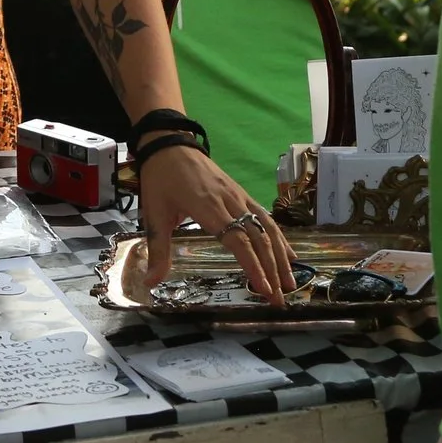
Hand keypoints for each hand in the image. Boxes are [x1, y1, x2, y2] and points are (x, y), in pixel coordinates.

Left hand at [136, 144, 295, 304]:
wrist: (170, 143)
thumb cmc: (160, 179)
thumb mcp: (154, 214)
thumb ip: (158, 250)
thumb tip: (151, 282)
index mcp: (208, 208)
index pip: (238, 241)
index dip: (253, 266)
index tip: (264, 289)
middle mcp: (230, 202)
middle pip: (259, 238)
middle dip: (272, 270)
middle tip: (280, 299)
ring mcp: (239, 196)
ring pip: (268, 227)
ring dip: (281, 256)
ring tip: (290, 282)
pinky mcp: (242, 193)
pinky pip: (265, 216)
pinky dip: (280, 237)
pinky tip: (289, 254)